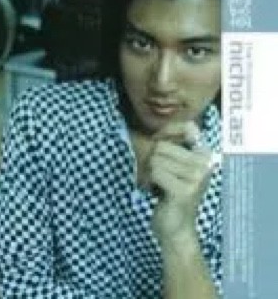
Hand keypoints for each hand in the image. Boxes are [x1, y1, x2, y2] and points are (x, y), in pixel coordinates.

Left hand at [147, 122, 211, 244]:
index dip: (168, 130)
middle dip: (153, 160)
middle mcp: (206, 164)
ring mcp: (197, 178)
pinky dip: (150, 182)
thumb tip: (168, 128)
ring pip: (155, 160)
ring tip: (161, 185)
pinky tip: (158, 193)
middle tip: (161, 176)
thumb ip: (172, 143)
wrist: (176, 229)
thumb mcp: (175, 164)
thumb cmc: (171, 192)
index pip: (189, 127)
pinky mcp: (184, 191)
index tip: (158, 140)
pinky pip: (155, 173)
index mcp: (206, 155)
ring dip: (151, 173)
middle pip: (162, 146)